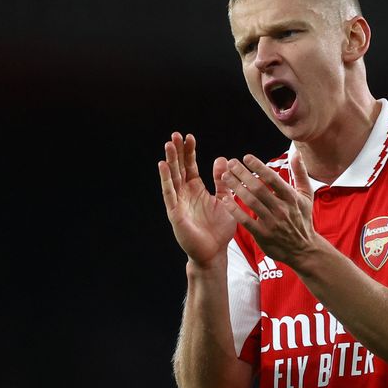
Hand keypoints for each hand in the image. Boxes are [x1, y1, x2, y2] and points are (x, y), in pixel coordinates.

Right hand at [158, 132, 235, 264]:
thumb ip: (222, 181)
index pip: (190, 166)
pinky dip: (166, 179)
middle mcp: (185, 194)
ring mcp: (178, 202)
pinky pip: (170, 193)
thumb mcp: (224, 200)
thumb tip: (222, 159)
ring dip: (170, 160)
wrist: (214, 252)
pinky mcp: (175, 212)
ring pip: (172, 177)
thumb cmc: (219, 229)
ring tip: (168, 144)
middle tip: (175, 134)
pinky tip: (163, 166)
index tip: (189, 137)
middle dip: (177, 151)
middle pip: (179, 168)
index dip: (189, 152)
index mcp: (196, 190)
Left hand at [220, 152, 316, 266]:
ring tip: (225, 177)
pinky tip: (225, 199)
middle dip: (243, 174)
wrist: (303, 249)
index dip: (258, 166)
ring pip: (251, 202)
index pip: (273, 179)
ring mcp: (272, 223)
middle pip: (258, 188)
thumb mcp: (306, 195)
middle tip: (231, 163)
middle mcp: (282, 209)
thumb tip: (297, 153)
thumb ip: (300, 173)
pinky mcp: (263, 235)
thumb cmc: (302, 219)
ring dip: (236, 188)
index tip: (246, 157)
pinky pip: (245, 220)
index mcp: (291, 198)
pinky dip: (234, 210)